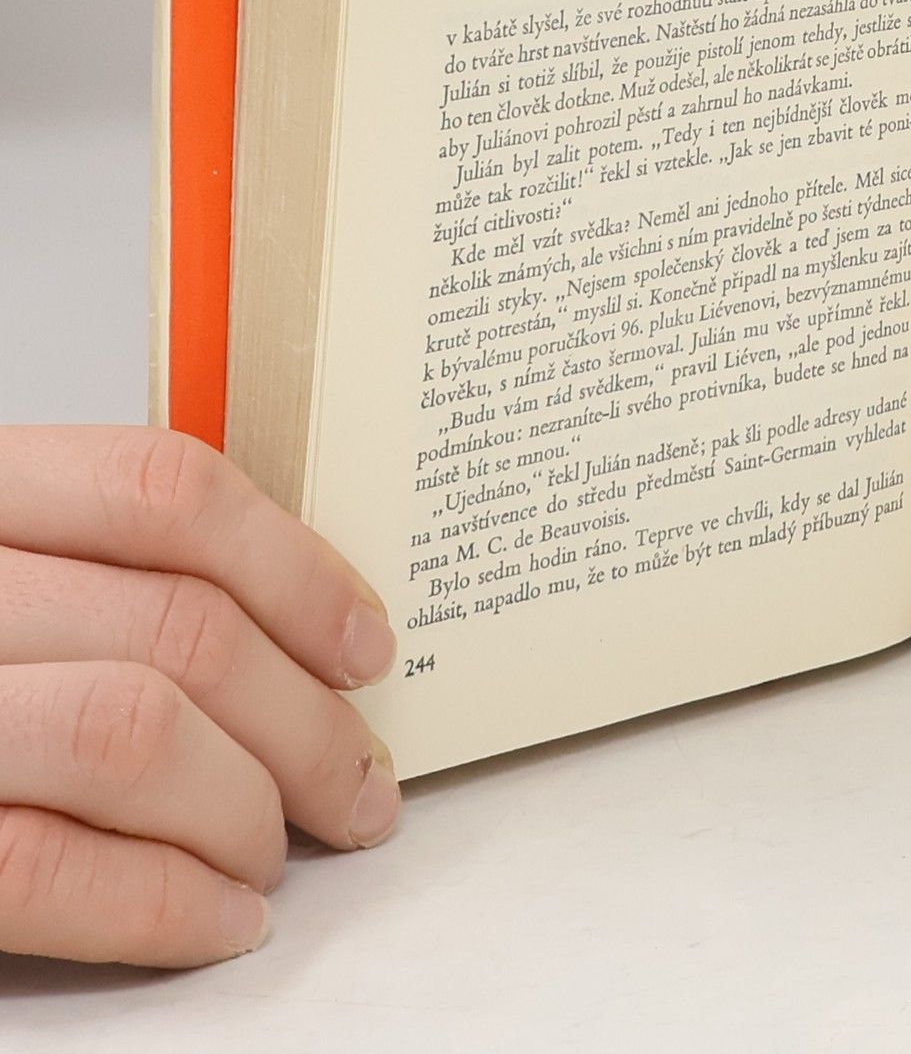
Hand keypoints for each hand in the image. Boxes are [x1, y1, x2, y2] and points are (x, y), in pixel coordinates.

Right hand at [0, 426, 399, 966]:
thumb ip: (94, 570)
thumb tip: (293, 622)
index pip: (164, 489)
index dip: (294, 568)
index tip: (365, 644)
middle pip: (178, 626)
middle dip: (306, 722)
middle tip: (361, 782)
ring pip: (133, 733)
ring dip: (245, 808)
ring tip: (282, 852)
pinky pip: (45, 866)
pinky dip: (160, 904)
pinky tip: (219, 920)